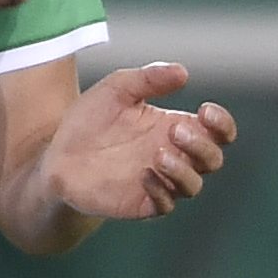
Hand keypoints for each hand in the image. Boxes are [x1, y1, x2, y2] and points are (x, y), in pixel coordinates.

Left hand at [40, 62, 236, 218]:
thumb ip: (148, 78)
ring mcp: (160, 181)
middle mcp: (174, 157)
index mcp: (176, 128)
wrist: (56, 156)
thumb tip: (183, 72)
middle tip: (174, 131)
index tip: (205, 111)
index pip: (218, 132)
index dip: (222, 124)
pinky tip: (144, 174)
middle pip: (213, 158)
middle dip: (202, 145)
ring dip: (184, 170)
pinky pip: (165, 204)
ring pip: (193, 185)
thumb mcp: (116, 88)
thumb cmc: (89, 121)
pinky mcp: (142, 202)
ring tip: (159, 154)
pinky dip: (161, 191)